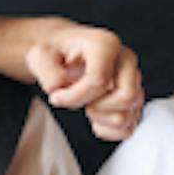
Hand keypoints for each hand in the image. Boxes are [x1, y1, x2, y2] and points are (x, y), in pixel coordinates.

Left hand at [27, 22, 143, 140]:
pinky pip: (127, 128)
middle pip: (127, 97)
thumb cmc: (55, 53)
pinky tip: (94, 114)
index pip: (99, 80)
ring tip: (87, 103)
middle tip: (79, 100)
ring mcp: (134, 81)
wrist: (61, 53)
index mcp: (106, 44)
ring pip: (126, 116)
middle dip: (96, 107)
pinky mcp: (133, 101)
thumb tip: (62, 89)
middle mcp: (126, 61)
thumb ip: (49, 74)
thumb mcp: (40, 56)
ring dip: (100, 118)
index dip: (74, 97)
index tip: (57, 96)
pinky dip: (107, 129)